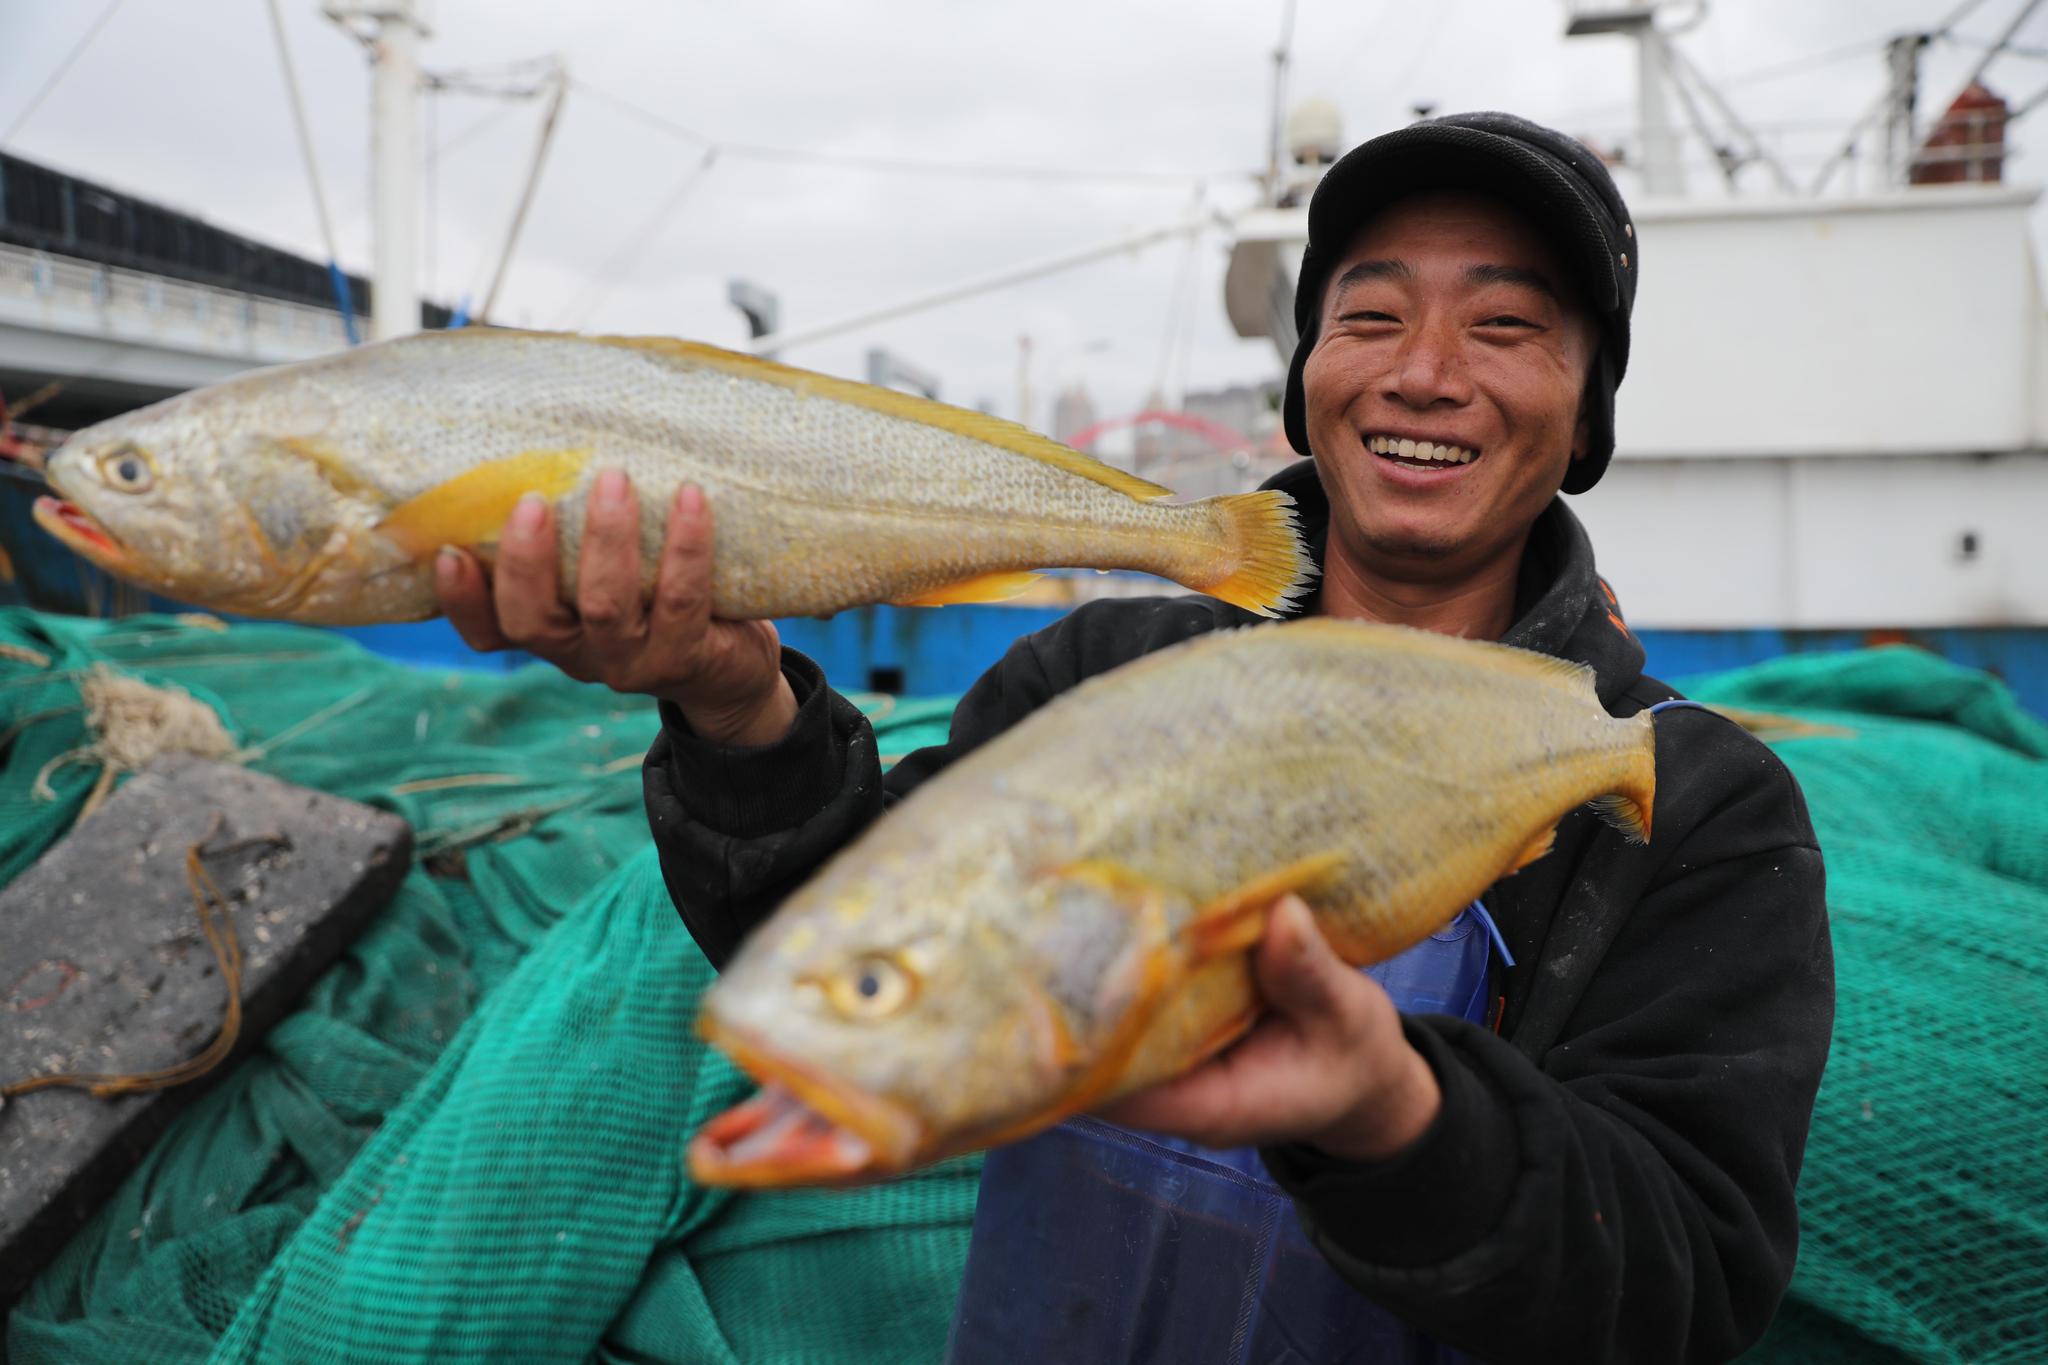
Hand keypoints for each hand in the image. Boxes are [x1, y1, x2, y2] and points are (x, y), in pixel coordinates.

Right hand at [436, 471, 796, 745]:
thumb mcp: (611, 574)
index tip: (447, 550)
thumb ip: (576, 535)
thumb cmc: (661, 598)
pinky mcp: (686, 658)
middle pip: (532, 621)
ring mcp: (633, 663)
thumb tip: (558, 431)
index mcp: (551, 632)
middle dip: (526, 560)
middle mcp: (581, 655)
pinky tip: (690, 499)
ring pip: (604, 608)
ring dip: (606, 541)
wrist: (733, 667)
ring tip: (613, 480)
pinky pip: (681, 600)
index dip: (461, 600)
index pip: (487, 630)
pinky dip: (685, 547)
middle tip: (533, 499)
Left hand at [1096, 896, 1441, 1160]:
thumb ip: (1311, 975)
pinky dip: (1130, 954)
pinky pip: (1139, 994)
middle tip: (1069, 909)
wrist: (1360, 1075)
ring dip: (1097, 964)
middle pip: (1099, 1051)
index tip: (1076, 971)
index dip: (1090, 1040)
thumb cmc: (1353, 1056)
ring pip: (1109, 1019)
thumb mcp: (1348, 1017)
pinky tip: (1119, 898)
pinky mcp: (1175, 1022)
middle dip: (1080, 990)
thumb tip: (1283, 913)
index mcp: (1212, 1105)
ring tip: (1079, 891)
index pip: (1124, 1089)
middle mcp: (1175, 1088)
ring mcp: (1169, 1056)